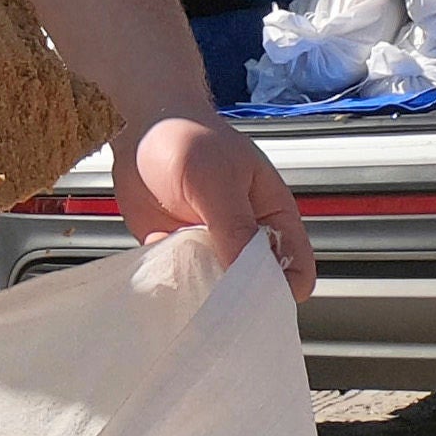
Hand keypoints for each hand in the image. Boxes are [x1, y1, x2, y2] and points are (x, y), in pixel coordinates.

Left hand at [112, 114, 309, 300]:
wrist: (139, 127)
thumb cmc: (189, 139)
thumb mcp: (217, 180)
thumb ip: (235, 227)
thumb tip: (250, 279)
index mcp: (273, 217)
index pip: (296, 268)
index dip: (283, 290)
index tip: (256, 302)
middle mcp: (246, 239)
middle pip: (258, 287)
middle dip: (242, 301)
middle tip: (220, 308)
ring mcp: (212, 248)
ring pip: (219, 290)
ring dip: (206, 297)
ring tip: (190, 294)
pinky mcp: (178, 253)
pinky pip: (184, 283)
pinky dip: (176, 287)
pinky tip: (165, 282)